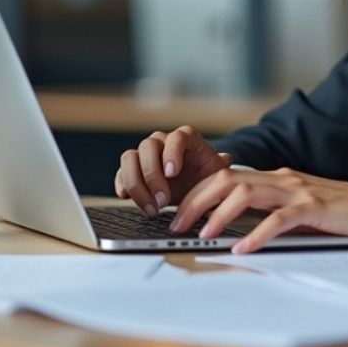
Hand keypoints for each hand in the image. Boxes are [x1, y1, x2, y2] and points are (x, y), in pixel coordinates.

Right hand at [113, 126, 232, 216]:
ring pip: (129, 158)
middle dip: (152, 175)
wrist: (195, 186)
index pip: (176, 137)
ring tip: (151, 208)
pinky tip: (129, 200)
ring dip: (136, 184)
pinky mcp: (132, 170)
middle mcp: (161, 141)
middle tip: (163, 201)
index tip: (172, 173)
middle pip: (147, 147)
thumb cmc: (207, 178)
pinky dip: (123, 186)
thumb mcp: (217, 174)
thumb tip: (227, 157)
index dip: (172, 153)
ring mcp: (144, 154)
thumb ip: (219, 166)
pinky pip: (120, 173)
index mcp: (185, 138)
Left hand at [170, 167, 347, 253]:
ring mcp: (299, 191)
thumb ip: (275, 211)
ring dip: (219, 214)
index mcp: (278, 178)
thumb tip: (239, 228)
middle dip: (197, 200)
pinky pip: (279, 219)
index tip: (181, 213)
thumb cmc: (345, 213)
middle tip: (178, 223)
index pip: (227, 177)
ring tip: (203, 234)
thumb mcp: (302, 208)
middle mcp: (284, 179)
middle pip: (226, 179)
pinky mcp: (315, 208)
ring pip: (246, 193)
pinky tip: (243, 248)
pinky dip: (257, 234)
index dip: (199, 193)